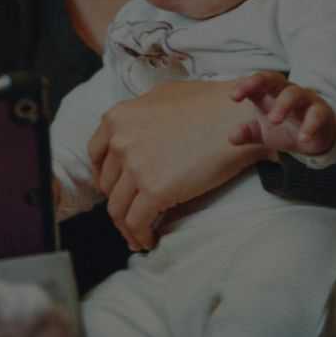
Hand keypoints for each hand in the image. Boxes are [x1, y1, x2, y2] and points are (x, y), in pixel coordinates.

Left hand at [86, 79, 267, 251]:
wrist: (238, 117)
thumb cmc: (209, 103)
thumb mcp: (162, 96)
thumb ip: (140, 114)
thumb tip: (134, 130)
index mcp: (117, 118)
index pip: (96, 155)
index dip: (105, 176)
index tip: (115, 188)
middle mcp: (119, 142)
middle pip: (108, 184)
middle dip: (118, 200)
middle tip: (131, 212)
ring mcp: (135, 167)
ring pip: (117, 208)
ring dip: (125, 226)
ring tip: (138, 236)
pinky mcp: (154, 190)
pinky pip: (136, 222)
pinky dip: (139, 236)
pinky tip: (149, 241)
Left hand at [229, 71, 335, 155]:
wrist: (314, 138)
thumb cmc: (284, 127)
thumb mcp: (263, 132)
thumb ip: (248, 133)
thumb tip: (232, 137)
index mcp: (269, 92)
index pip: (256, 82)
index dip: (245, 85)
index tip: (234, 97)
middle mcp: (286, 91)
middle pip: (274, 79)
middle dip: (260, 84)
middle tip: (248, 103)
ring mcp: (305, 99)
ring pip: (295, 93)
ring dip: (283, 104)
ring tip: (273, 120)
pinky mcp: (322, 112)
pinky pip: (317, 114)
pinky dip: (310, 125)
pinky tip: (303, 138)